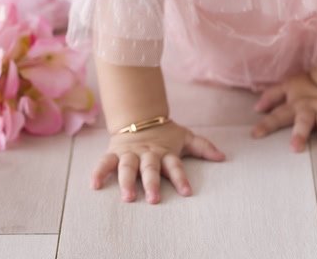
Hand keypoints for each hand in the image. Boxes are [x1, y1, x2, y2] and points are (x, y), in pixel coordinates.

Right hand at [90, 119, 225, 203]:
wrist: (138, 115)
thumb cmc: (164, 133)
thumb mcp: (184, 137)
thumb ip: (202, 147)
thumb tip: (222, 157)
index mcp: (165, 151)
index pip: (175, 165)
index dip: (180, 178)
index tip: (187, 192)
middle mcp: (147, 153)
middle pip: (149, 168)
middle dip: (152, 183)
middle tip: (153, 200)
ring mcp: (130, 153)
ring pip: (127, 167)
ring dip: (127, 182)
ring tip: (127, 197)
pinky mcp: (115, 153)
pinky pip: (105, 162)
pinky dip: (98, 172)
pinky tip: (94, 185)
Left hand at [250, 72, 316, 152]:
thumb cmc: (310, 82)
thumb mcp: (289, 86)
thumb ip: (273, 95)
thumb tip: (257, 107)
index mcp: (295, 104)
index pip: (278, 115)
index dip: (267, 124)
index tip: (255, 135)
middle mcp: (310, 107)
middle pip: (304, 120)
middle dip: (299, 133)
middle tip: (295, 148)